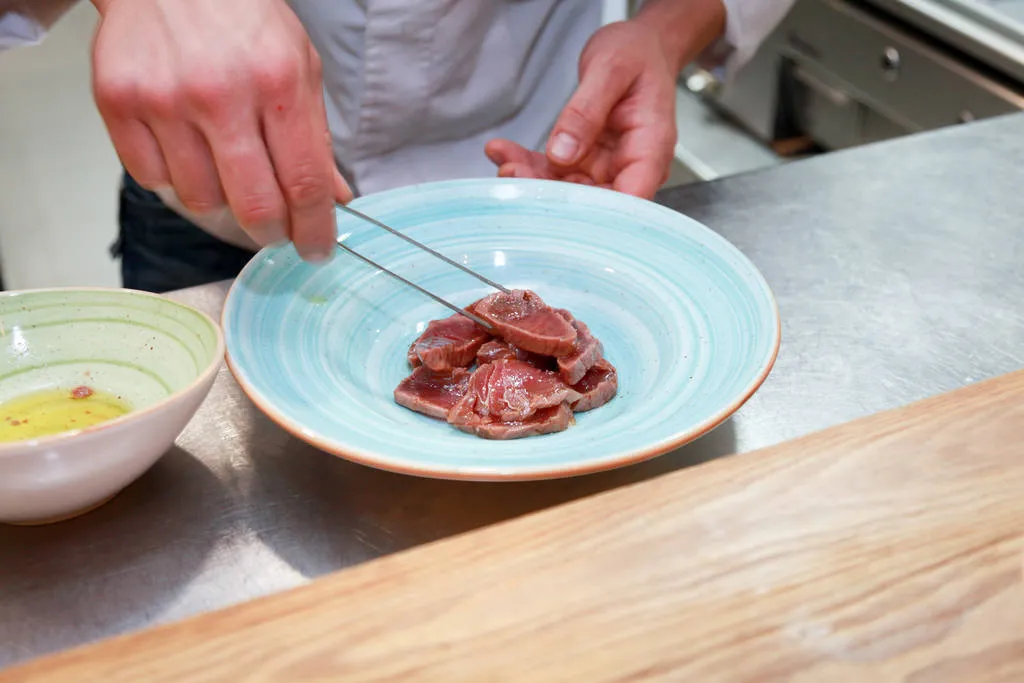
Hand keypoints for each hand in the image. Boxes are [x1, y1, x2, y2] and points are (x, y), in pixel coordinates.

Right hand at [90, 0, 350, 260]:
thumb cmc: (241, 19)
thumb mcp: (298, 66)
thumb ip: (314, 137)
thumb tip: (333, 198)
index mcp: (278, 83)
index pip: (305, 184)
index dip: (315, 229)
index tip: (317, 249)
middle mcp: (220, 93)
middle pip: (254, 206)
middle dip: (272, 232)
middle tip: (276, 230)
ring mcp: (165, 100)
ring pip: (200, 200)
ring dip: (220, 197)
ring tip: (224, 161)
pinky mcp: (119, 102)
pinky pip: (152, 178)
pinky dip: (173, 174)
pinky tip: (184, 143)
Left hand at [486, 2, 724, 199]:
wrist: (638, 46)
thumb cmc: (637, 54)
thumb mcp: (611, 70)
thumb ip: (586, 111)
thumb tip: (563, 153)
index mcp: (650, 149)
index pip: (630, 200)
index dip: (595, 215)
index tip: (554, 205)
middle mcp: (628, 166)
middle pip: (593, 201)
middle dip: (551, 195)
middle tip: (515, 175)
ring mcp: (605, 166)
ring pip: (566, 190)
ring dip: (533, 180)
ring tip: (505, 163)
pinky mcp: (584, 159)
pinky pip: (554, 171)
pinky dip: (527, 164)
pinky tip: (502, 152)